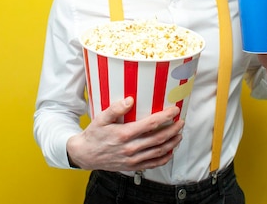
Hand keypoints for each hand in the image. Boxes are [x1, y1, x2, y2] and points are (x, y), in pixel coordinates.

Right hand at [66, 97, 183, 170]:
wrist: (86, 155)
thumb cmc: (94, 135)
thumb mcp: (101, 118)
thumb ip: (115, 108)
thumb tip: (130, 99)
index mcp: (124, 134)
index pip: (150, 124)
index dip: (165, 117)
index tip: (175, 110)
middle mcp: (130, 148)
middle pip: (159, 138)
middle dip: (173, 129)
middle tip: (181, 121)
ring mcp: (133, 159)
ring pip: (159, 152)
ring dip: (172, 143)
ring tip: (179, 134)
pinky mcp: (133, 166)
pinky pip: (153, 164)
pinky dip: (164, 158)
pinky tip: (170, 150)